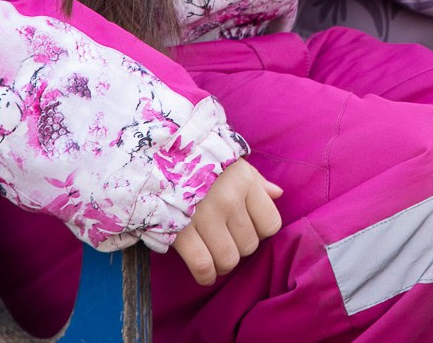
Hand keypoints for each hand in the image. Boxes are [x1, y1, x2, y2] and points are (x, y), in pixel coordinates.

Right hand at [173, 158, 282, 285]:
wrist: (154, 157)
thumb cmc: (197, 161)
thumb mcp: (231, 163)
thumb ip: (256, 180)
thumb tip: (278, 194)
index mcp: (244, 182)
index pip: (270, 224)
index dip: (259, 230)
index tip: (247, 227)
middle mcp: (229, 199)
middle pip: (249, 245)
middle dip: (239, 248)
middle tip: (226, 240)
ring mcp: (205, 216)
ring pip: (229, 259)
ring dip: (223, 264)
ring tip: (215, 257)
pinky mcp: (181, 231)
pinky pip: (203, 265)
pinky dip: (205, 275)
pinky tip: (204, 274)